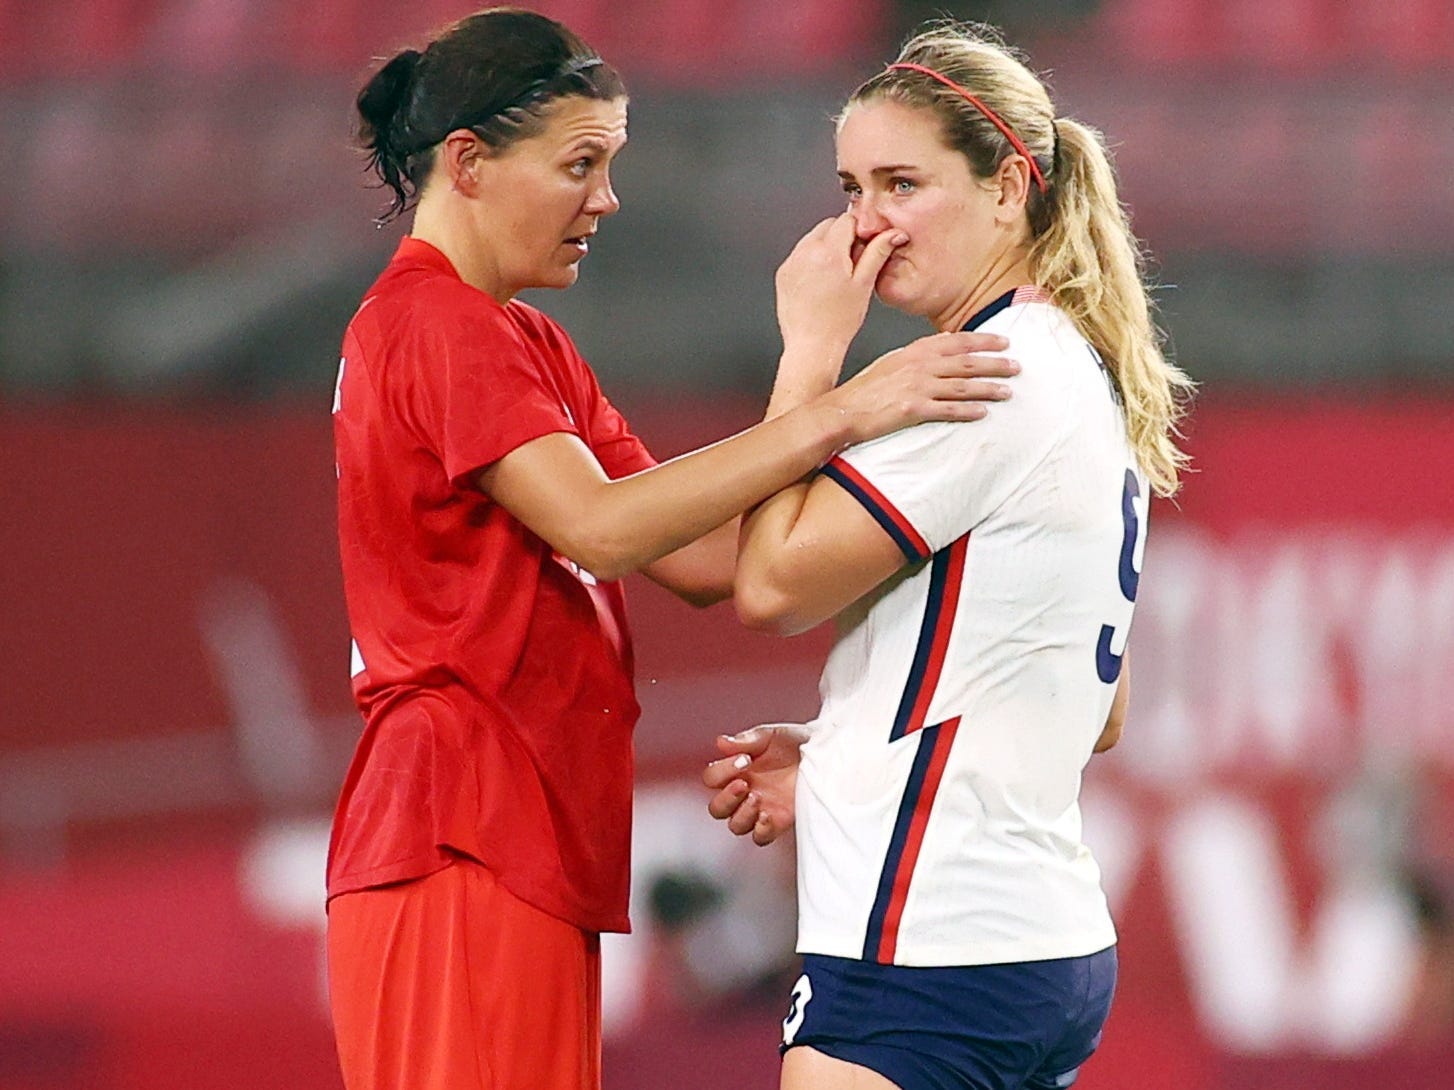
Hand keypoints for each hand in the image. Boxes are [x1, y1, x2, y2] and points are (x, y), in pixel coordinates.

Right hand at [703, 724, 807, 845]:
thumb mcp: (772, 736)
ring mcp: (760, 810)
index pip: (712, 778)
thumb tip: (721, 742)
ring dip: (742, 814)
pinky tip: (768, 815)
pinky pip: (760, 838)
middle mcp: (744, 793)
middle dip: (726, 798)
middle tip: (744, 783)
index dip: (722, 771)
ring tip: (757, 797)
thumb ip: (747, 740)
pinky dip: (760, 830)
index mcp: (737, 771)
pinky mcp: (778, 823)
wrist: (827, 754)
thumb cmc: (796, 742)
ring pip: (735, 826)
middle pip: (717, 809)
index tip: (744, 759)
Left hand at [774, 214, 900, 379]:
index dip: (860, 232)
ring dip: (826, 249)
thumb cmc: (838, 323)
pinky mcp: (783, 273)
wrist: (811, 346)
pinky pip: (800, 255)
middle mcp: (806, 253)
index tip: (864, 247)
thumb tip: (892, 234)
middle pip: (828, 226)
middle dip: (842, 238)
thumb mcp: (864, 284)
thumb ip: (878, 253)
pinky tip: (821, 284)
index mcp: (828, 252)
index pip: (847, 220)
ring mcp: (791, 262)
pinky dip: (811, 261)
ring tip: (836, 278)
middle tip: (852, 264)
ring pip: (813, 239)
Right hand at [823, 330, 1017, 445]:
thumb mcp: (890, 363)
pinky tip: (982, 413)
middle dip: (995, 363)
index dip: (983, 340)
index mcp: (914, 351)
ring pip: (963, 385)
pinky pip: (948, 410)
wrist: (841, 411)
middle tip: (1016, 366)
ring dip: (988, 388)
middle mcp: (919, 366)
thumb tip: (941, 352)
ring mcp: (917, 387)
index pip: (956, 341)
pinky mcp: (914, 409)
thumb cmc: (863, 390)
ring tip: (1007, 391)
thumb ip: (917, 358)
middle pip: (966, 362)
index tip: (1004, 341)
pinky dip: (967, 411)